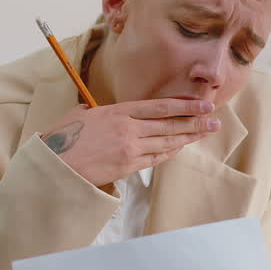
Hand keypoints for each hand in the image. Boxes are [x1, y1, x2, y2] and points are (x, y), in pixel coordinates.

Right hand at [38, 98, 218, 186]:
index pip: (158, 106)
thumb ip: (96, 110)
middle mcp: (128, 129)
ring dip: (188, 136)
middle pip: (169, 123)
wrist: (56, 166)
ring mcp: (130, 149)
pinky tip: (182, 147)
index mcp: (117, 111)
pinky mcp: (128, 166)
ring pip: (166, 141)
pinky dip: (170, 152)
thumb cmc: (63, 139)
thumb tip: (99, 110)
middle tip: (214, 118)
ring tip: (206, 131)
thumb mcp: (80, 114)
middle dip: (194, 120)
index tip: (201, 103)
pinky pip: (155, 158)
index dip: (183, 105)